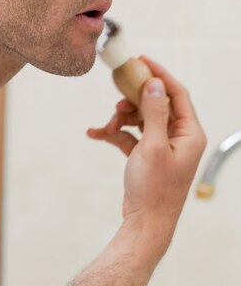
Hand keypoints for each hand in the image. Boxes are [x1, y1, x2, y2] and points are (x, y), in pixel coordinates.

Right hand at [87, 57, 206, 246]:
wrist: (145, 224)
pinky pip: (131, 136)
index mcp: (189, 133)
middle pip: (155, 104)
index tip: (141, 60)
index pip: (176, 93)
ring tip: (106, 126)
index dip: (159, 74)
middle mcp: (179, 138)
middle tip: (116, 95)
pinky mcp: (148, 156)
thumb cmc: (153, 190)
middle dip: (133, 100)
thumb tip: (154, 84)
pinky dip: (115, 133)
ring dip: (120, 119)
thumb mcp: (152, 146)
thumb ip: (153, 112)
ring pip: (140, 119)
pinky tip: (96, 134)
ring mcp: (163, 147)